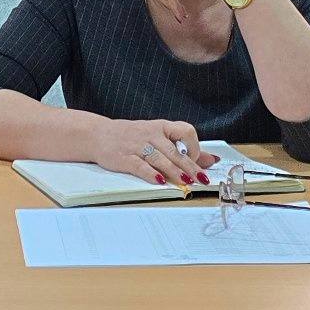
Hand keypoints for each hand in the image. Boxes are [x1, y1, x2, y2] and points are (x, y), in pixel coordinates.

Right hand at [88, 118, 217, 186]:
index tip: (196, 160)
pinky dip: (151, 174)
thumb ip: (183, 148)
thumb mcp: (158, 136)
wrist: (98, 135)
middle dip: (190, 166)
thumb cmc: (132, 136)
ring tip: (185, 182)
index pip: (185, 130)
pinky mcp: (124, 157)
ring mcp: (137, 145)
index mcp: (161, 126)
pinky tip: (160, 182)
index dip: (193, 145)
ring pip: (160, 158)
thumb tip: (210, 160)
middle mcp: (150, 133)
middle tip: (201, 179)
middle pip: (175, 150)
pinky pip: (140, 165)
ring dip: (174, 171)